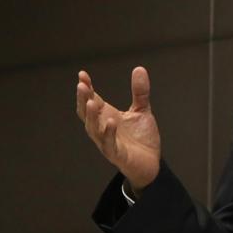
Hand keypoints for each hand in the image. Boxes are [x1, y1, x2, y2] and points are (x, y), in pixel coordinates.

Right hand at [76, 67, 160, 190]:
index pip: (91, 100)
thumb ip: (139, 91)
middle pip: (87, 113)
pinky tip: (111, 121)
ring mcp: (107, 142)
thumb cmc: (141, 138)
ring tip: (91, 102)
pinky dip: (108, 133)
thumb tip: (139, 68)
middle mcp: (103, 128)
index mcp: (106, 116)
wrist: (151, 163)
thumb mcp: (141, 110)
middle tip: (81, 85)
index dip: (86, 88)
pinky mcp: (116, 154)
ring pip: (93, 129)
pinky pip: (109, 144)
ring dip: (91, 116)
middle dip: (83, 99)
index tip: (82, 74)